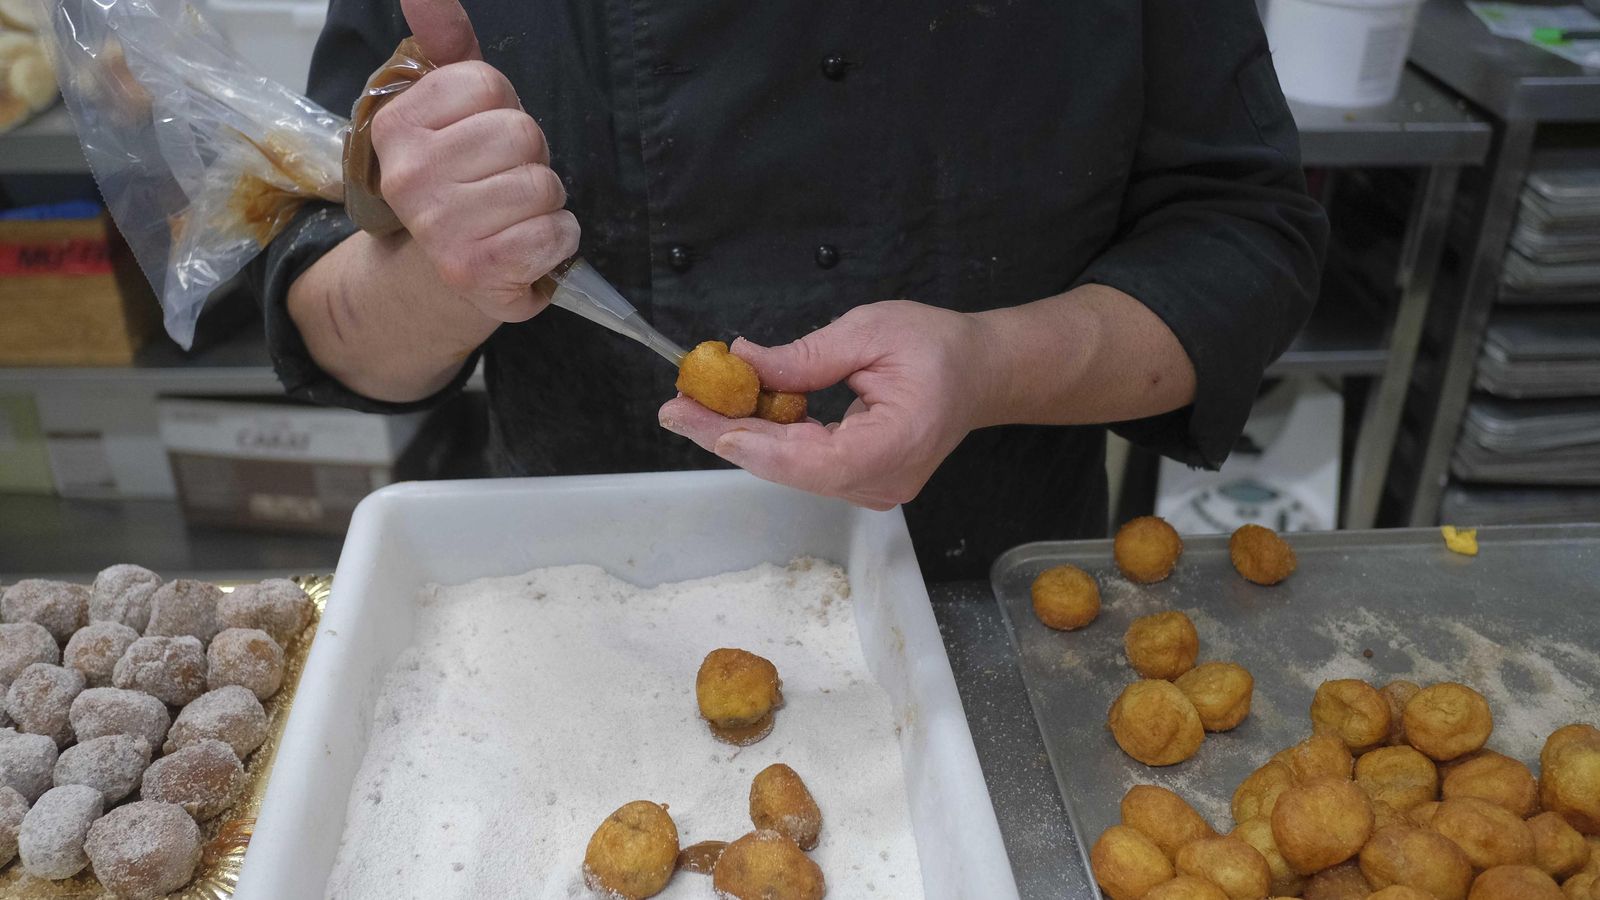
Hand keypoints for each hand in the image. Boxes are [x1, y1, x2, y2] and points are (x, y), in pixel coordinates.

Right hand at [371, 0, 579, 323]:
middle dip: (530, 157)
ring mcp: (439, 226)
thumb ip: (444, 43)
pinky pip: (554, 233)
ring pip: (542, 184)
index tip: (485, 141)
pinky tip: (528, 248)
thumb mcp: (447, 108)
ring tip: (515, 217)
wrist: (443, 275)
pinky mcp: (476, 270)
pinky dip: (557, 240)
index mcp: (398, 126)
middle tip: (504, 182)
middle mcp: (409, 175)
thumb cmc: (461, 181)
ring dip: (546, 202)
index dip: (505, 110)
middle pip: (520, 133)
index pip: (488, 84)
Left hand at [658, 301, 996, 509]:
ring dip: (742, 435)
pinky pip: (803, 463)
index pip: (813, 460)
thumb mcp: (871, 332)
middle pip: (790, 468)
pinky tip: (733, 413)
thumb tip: (746, 362)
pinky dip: (768, 437)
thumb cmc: (938, 348)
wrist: (980, 373)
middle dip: (729, 435)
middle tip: (676, 408)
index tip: (707, 422)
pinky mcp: (860, 480)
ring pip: (790, 469)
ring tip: (695, 405)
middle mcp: (882, 481)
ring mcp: (871, 487)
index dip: (755, 444)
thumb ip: (807, 356)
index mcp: (896, 445)